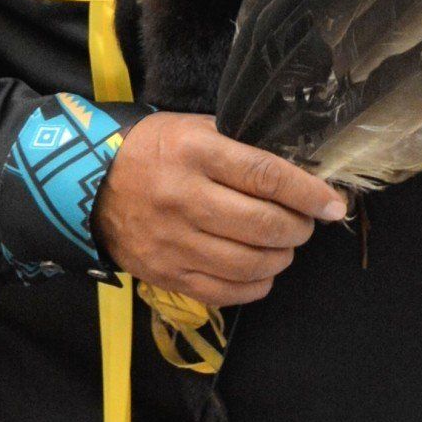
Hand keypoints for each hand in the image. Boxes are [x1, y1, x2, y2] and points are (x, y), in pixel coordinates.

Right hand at [93, 115, 347, 307]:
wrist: (88, 186)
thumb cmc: (154, 151)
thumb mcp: (194, 129)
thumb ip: (241, 147)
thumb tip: (299, 170)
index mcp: (196, 153)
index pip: (266, 175)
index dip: (308, 192)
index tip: (333, 204)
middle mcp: (185, 198)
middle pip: (264, 224)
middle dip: (299, 228)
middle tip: (305, 223)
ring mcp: (174, 241)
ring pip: (250, 264)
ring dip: (281, 257)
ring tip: (283, 245)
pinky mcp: (167, 274)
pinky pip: (225, 291)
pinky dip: (256, 285)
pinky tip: (261, 271)